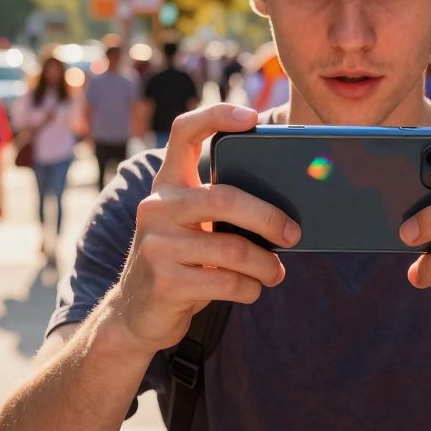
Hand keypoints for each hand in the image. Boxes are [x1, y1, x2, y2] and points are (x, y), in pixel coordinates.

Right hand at [106, 104, 299, 354]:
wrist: (136, 314)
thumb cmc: (182, 263)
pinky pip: (226, 282)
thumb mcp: (193, 228)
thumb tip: (289, 209)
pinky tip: (252, 289)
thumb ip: (223, 210)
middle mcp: (156, 207)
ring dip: (265, 265)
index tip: (252, 117)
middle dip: (268, 217)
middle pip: (224, 198)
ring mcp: (156, 245)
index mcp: (168, 185)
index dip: (217, 116)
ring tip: (276, 273)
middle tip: (294, 234)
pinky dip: (250, 289)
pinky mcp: (164, 282)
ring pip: (232, 249)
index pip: (184, 133)